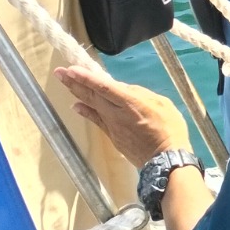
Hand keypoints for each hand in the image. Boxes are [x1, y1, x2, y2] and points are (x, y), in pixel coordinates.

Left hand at [55, 65, 191, 166]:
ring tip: (66, 83)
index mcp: (131, 103)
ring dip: (77, 94)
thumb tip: (125, 89)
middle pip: (92, 95)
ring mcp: (112, 126)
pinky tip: (76, 106)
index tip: (71, 69)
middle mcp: (117, 114)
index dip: (87, 78)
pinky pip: (96, 120)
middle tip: (59, 72)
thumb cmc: (170, 129)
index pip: (104, 87)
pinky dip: (85, 111)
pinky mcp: (112, 136)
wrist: (165, 160)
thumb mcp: (163, 104)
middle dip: (75, 83)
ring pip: (92, 106)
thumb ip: (142, 94)